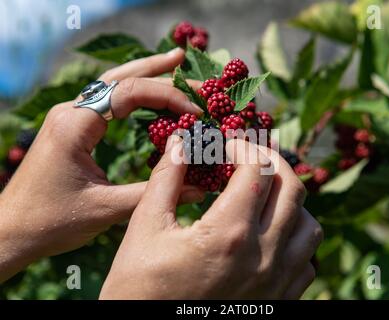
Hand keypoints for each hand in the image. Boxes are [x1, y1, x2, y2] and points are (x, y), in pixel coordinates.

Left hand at [0, 48, 204, 282]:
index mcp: (75, 125)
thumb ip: (152, 193)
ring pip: (111, 84)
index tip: (196, 112)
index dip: (167, 97)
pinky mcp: (71, 128)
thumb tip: (199, 188)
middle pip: (119, 77)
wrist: (11, 232)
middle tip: (187, 63)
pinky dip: (131, 94)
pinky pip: (105, 101)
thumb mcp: (106, 209)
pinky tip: (147, 95)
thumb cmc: (51, 222)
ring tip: (173, 64)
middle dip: (157, 71)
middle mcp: (70, 113)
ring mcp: (69, 118)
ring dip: (143, 74)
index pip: (129, 93)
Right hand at [100, 138, 322, 298]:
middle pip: (292, 189)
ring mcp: (277, 282)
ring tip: (262, 196)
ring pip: (309, 225)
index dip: (243, 147)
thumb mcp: (145, 229)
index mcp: (228, 234)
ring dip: (290, 201)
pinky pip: (306, 260)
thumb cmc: (139, 288)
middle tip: (249, 157)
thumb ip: (166, 179)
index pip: (256, 170)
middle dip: (271, 162)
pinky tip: (268, 235)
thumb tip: (182, 142)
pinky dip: (294, 237)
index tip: (227, 144)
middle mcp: (263, 257)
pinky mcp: (280, 300)